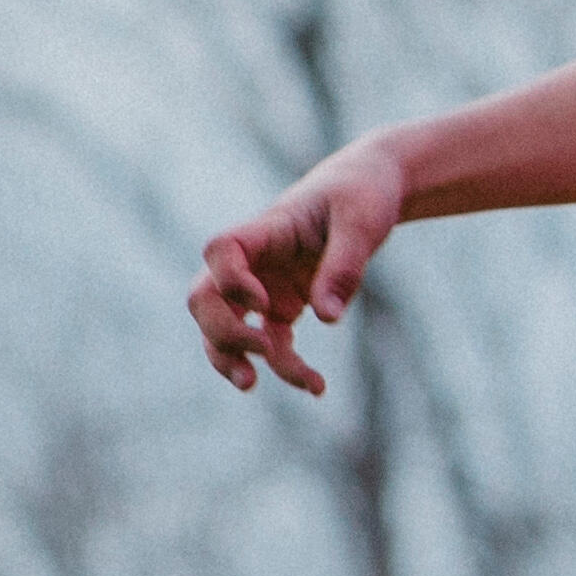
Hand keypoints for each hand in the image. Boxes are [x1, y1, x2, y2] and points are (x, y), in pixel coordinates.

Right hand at [187, 146, 408, 394]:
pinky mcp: (282, 307)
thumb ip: (344, 265)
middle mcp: (255, 261)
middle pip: (205, 298)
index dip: (229, 280)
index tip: (263, 302)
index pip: (221, 250)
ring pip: (223, 330)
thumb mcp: (363, 221)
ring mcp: (264, 286)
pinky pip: (270, 346)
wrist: (370, 189)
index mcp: (266, 229)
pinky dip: (287, 368)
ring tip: (252, 384)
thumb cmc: (364, 192)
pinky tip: (317, 387)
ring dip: (231, 359)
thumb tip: (326, 318)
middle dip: (222, 331)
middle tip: (261, 350)